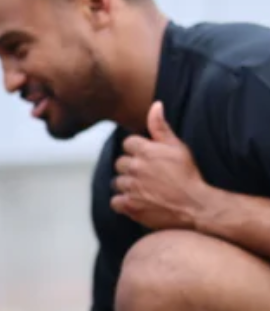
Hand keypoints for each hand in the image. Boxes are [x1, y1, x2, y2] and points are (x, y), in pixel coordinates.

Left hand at [110, 101, 212, 230]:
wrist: (195, 205)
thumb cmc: (188, 175)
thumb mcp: (178, 147)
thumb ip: (161, 127)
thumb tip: (155, 105)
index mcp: (146, 151)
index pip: (128, 143)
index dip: (138, 150)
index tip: (148, 158)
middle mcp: (135, 168)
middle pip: (120, 163)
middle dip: (130, 167)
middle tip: (147, 175)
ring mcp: (131, 187)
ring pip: (117, 182)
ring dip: (127, 184)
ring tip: (143, 188)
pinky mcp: (129, 205)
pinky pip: (115, 201)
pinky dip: (122, 202)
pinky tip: (136, 201)